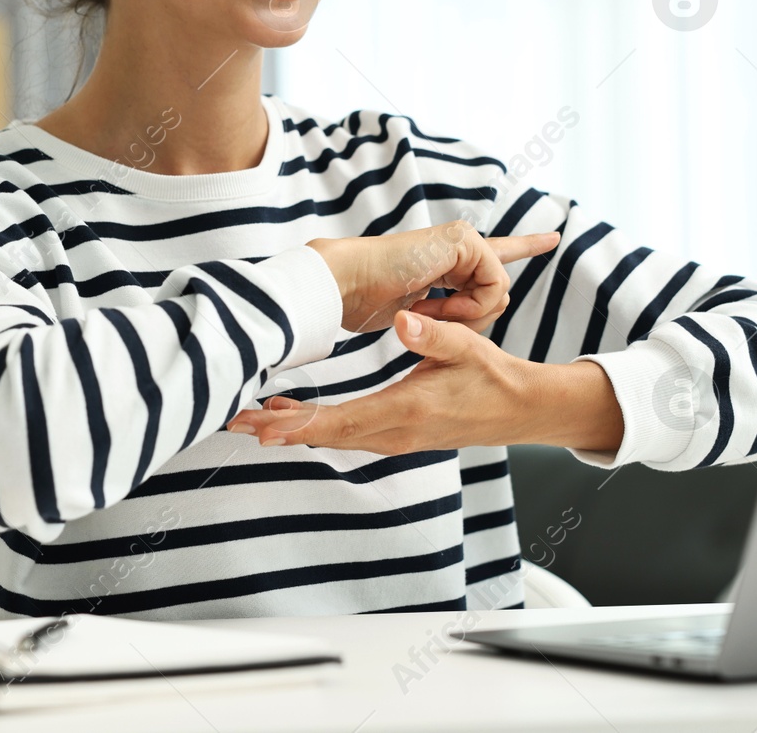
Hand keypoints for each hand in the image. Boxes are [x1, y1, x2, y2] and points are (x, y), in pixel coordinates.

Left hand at [225, 310, 624, 455]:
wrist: (519, 410)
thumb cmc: (494, 378)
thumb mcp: (468, 348)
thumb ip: (434, 334)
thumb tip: (401, 319)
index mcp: (407, 409)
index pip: (342, 420)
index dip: (299, 422)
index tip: (263, 420)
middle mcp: (396, 432)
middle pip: (328, 435)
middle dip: (282, 429)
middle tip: (237, 420)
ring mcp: (397, 438)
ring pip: (336, 438)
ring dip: (296, 430)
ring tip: (254, 420)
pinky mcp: (399, 435)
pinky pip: (350, 435)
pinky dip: (319, 429)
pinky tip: (296, 419)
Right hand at [307, 221, 558, 334]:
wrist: (345, 285)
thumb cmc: (369, 302)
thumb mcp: (419, 315)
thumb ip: (450, 314)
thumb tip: (480, 313)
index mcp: (450, 259)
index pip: (496, 254)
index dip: (525, 245)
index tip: (553, 237)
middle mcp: (460, 245)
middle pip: (498, 294)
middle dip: (472, 319)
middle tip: (430, 319)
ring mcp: (464, 239)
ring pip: (498, 292)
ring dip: (465, 315)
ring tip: (426, 311)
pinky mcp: (465, 240)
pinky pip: (493, 285)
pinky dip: (468, 307)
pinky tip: (434, 305)